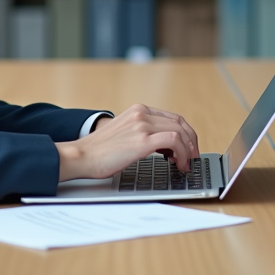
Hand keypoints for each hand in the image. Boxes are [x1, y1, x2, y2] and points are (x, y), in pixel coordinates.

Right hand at [55, 104, 199, 181]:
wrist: (81, 156)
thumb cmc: (99, 151)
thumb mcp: (124, 133)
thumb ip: (143, 133)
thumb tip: (166, 147)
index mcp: (138, 110)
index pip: (172, 117)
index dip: (185, 133)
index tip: (188, 148)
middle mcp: (141, 113)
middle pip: (180, 122)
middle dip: (191, 142)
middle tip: (193, 157)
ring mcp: (142, 125)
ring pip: (180, 131)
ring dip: (188, 149)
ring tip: (186, 163)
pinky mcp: (142, 140)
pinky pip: (174, 141)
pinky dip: (182, 153)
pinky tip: (179, 164)